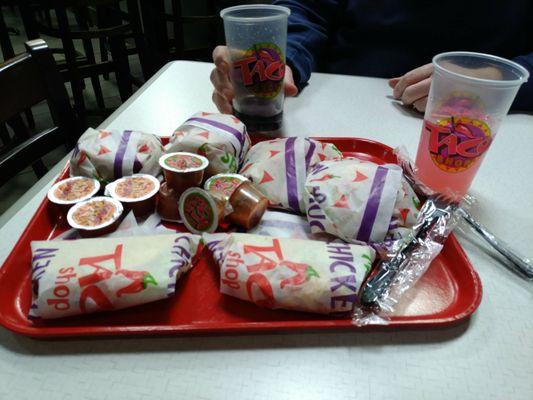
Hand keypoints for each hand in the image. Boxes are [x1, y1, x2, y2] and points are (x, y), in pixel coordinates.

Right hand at [210, 45, 298, 113]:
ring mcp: (225, 87)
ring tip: (230, 109)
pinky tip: (231, 115)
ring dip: (221, 100)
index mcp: (236, 58)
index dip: (219, 58)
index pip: (220, 53)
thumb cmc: (270, 71)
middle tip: (230, 94)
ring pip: (216, 91)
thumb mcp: (279, 71)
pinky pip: (221, 104)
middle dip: (221, 84)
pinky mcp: (227, 101)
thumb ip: (284, 78)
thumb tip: (292, 89)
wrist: (272, 85)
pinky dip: (224, 110)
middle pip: (216, 75)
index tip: (225, 66)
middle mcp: (227, 72)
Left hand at [389, 62, 503, 112]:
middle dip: (406, 98)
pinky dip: (427, 110)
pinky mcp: (452, 102)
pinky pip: (432, 109)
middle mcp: (439, 77)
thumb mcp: (432, 73)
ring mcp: (446, 90)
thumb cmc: (454, 78)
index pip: (410, 77)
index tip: (397, 95)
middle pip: (412, 91)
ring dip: (416, 105)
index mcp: (433, 68)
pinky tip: (431, 107)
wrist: (485, 81)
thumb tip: (390, 83)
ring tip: (420, 104)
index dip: (399, 88)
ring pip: (420, 102)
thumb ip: (411, 79)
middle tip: (407, 101)